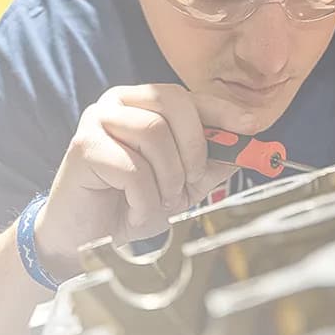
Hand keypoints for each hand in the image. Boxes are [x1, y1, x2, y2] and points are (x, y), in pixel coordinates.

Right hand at [32, 84, 248, 278]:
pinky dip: (143, 199)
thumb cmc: (128, 204)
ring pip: (153, 134)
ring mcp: (96, 120)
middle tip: (190, 182)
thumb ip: (211, 163)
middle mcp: (117, 102)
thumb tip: (247, 149)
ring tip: (157, 202)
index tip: (252, 126)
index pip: (189, 96)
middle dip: (193, 147)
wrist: (82, 238)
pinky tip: (133, 212)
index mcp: (142, 103)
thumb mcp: (181, 184)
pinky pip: (132, 167)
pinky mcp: (83, 146)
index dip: (223, 110)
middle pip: (172, 102)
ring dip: (166, 180)